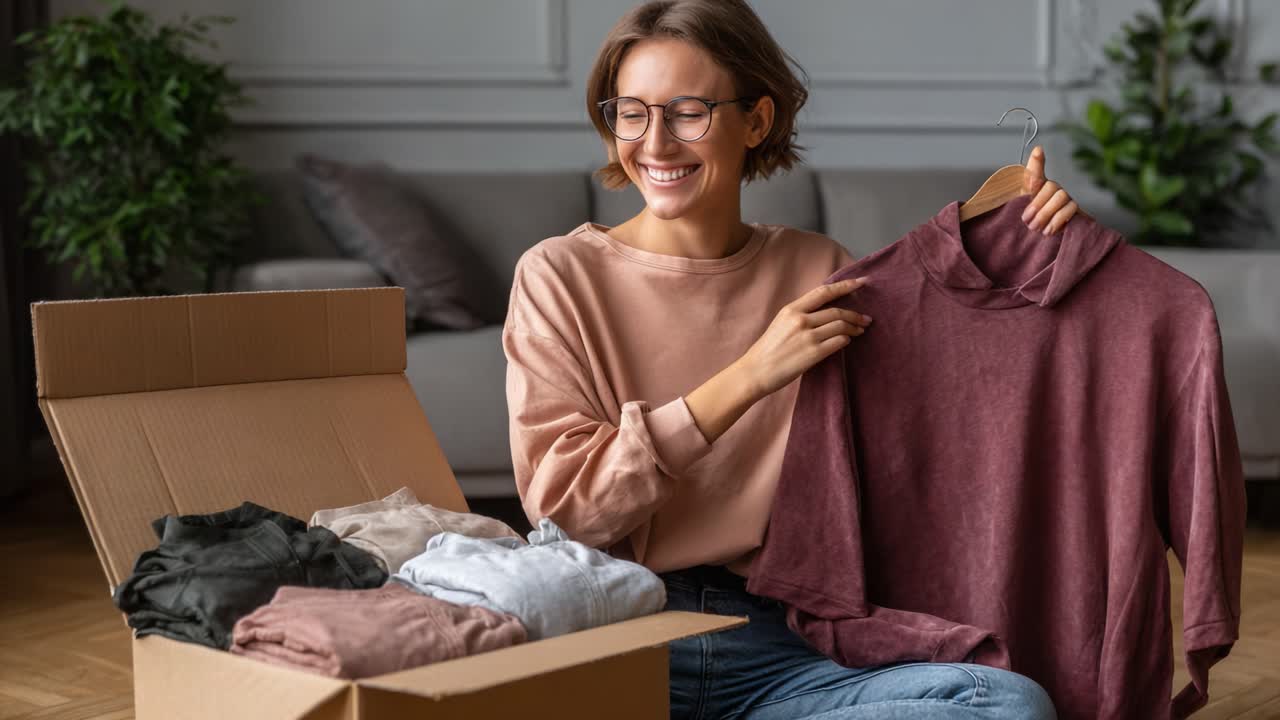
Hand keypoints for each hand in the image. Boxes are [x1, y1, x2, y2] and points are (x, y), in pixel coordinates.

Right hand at [737, 278, 871, 399]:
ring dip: (854, 328)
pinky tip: (846, 342)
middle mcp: (800, 320)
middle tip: (866, 319)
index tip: (861, 283)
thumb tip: (825, 312)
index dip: (845, 286)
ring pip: (841, 326)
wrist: (755, 372)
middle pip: (837, 311)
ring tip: (859, 331)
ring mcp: (808, 337)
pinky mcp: (813, 353)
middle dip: (855, 314)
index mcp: (791, 309)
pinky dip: (846, 341)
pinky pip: (839, 342)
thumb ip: (800, 315)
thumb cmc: (767, 349)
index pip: (824, 292)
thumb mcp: (780, 323)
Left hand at [1021, 145, 1083, 234]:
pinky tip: (1048, 230)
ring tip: (1036, 228)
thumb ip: (1018, 196)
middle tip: (1028, 222)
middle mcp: (1052, 188)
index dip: (1037, 161)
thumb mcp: (1019, 208)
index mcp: (1036, 187)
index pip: (1037, 171)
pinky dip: (1057, 221)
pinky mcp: (1074, 209)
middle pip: (1051, 186)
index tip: (1038, 150)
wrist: (1044, 236)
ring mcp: (1065, 198)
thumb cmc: (1030, 220)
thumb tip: (1022, 171)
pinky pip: (1070, 209)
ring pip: (1061, 197)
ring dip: (1046, 214)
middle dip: (1038, 205)